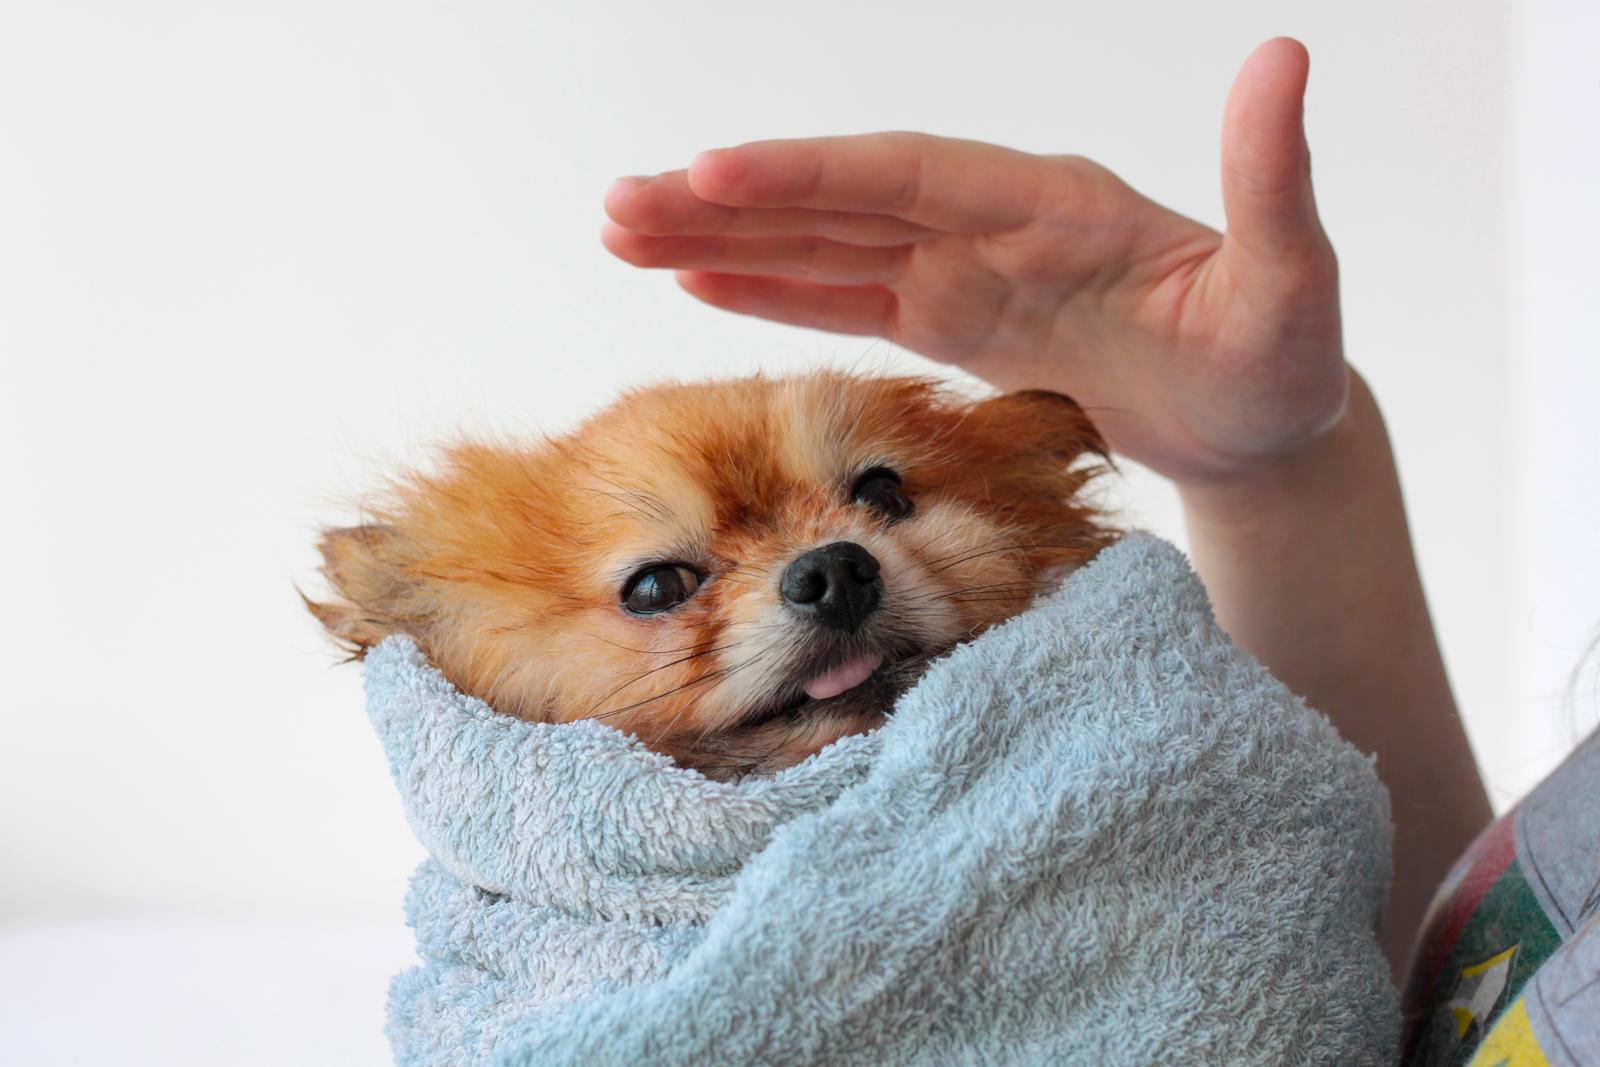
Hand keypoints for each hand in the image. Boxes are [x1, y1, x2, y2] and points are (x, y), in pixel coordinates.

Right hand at [602, 38, 1342, 485]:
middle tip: (618, 205)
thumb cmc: (1278, 360)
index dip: (808, 173)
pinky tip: (702, 284)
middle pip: (838, 201)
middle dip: (727, 203)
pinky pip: (847, 301)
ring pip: (824, 247)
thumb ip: (1272, 181)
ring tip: (626, 233)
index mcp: (1050, 203)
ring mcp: (964, 271)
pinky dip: (773, 291)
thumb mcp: (1292, 282)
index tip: (712, 170)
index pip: (906, 175)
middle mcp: (990, 224)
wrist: (1262, 420)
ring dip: (725, 241)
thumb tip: (1284, 59)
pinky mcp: (953, 320)